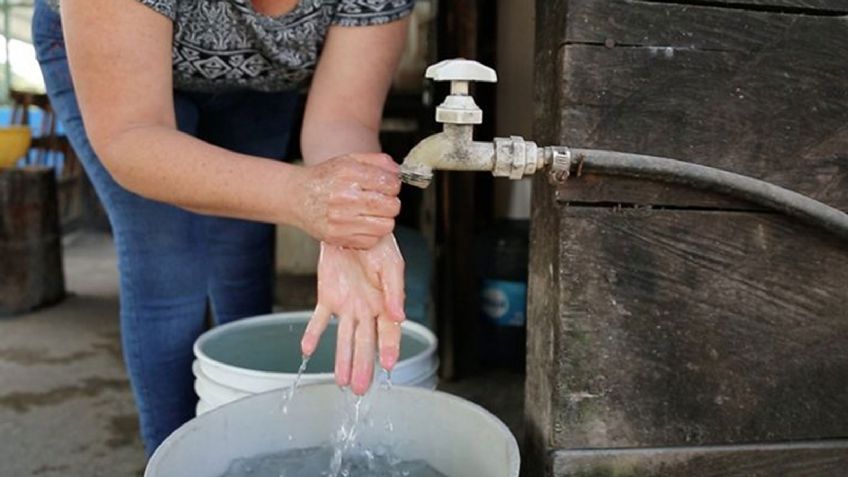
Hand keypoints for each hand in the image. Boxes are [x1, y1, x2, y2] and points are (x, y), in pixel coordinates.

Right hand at [293, 153, 400, 248]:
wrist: (296, 197)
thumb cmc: (325, 179)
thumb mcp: (349, 160)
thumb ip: (377, 161)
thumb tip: (398, 172)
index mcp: (348, 173)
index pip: (390, 183)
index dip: (393, 185)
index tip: (387, 186)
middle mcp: (344, 196)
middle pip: (391, 206)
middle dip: (391, 203)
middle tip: (380, 201)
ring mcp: (340, 219)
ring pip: (386, 226)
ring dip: (383, 220)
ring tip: (371, 213)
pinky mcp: (338, 237)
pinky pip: (371, 240)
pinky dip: (370, 233)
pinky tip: (360, 224)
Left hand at [301, 235, 405, 394]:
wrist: (352, 224)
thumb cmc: (379, 244)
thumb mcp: (391, 264)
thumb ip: (395, 291)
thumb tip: (400, 315)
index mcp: (387, 303)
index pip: (389, 332)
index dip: (390, 349)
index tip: (389, 366)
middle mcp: (368, 309)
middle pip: (365, 343)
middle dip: (363, 366)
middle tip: (359, 389)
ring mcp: (347, 306)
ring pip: (344, 338)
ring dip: (342, 359)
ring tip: (341, 381)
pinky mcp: (328, 297)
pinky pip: (320, 319)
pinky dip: (313, 334)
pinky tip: (307, 351)